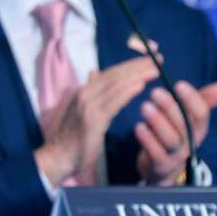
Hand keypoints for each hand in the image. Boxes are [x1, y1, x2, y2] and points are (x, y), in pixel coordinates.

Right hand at [35, 55, 159, 184]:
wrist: (58, 157)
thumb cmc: (71, 137)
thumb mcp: (80, 109)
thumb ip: (91, 92)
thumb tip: (95, 72)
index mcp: (83, 90)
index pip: (111, 72)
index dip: (131, 64)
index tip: (149, 59)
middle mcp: (85, 93)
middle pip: (116, 74)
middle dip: (138, 65)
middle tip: (158, 58)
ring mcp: (88, 105)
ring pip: (116, 84)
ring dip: (138, 74)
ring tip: (156, 68)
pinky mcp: (93, 119)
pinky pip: (114, 101)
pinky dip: (128, 91)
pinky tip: (141, 84)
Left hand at [135, 81, 216, 184]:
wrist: (163, 167)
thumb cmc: (177, 134)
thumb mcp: (190, 117)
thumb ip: (203, 100)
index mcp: (199, 128)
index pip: (202, 114)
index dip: (192, 99)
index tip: (179, 84)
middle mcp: (191, 142)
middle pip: (185, 125)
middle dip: (171, 107)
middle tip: (155, 92)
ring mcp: (176, 156)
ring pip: (171, 140)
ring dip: (158, 122)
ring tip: (145, 106)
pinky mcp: (160, 165)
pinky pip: (155, 153)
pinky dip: (147, 139)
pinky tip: (139, 127)